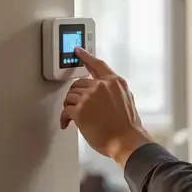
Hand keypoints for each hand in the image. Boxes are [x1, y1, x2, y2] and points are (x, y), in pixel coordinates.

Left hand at [60, 48, 152, 166]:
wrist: (126, 140)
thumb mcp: (127, 100)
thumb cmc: (128, 126)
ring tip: (74, 117)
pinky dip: (64, 118)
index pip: (97, 64)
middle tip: (77, 105)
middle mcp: (101, 86)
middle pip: (78, 83)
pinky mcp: (80, 110)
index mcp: (114, 82)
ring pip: (70, 96)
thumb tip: (105, 92)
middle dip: (76, 94)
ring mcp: (89, 97)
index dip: (86, 56)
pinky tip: (67, 123)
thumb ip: (114, 91)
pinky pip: (65, 111)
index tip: (78, 51)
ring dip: (70, 107)